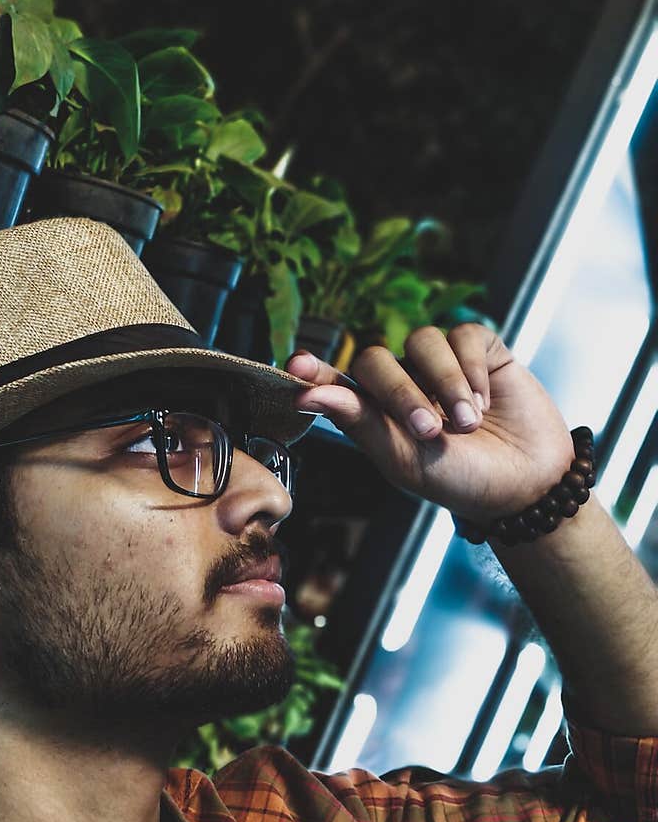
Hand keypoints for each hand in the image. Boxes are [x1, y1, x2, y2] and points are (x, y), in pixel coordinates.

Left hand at [287, 323, 575, 526]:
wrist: (525, 485)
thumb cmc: (459, 480)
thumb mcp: (403, 459)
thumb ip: (358, 422)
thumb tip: (309, 392)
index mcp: (374, 412)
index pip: (336, 382)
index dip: (314, 371)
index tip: (296, 365)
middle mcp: (402, 381)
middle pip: (377, 359)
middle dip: (400, 393)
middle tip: (429, 431)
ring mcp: (440, 363)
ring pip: (422, 341)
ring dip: (444, 383)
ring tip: (467, 424)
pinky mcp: (481, 350)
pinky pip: (463, 336)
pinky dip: (472, 368)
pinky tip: (486, 401)